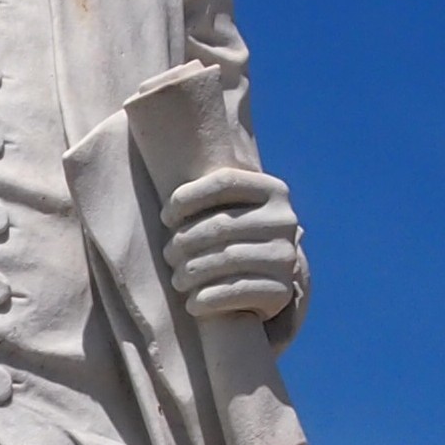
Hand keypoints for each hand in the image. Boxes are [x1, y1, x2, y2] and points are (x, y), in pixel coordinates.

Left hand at [163, 163, 303, 321]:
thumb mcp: (226, 208)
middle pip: (220, 224)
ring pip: (224, 259)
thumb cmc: (229, 239)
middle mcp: (285, 220)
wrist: (263, 286)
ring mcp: (286, 256)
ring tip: (176, 278)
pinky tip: (192, 302)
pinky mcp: (281, 291)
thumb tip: (159, 142)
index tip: (165, 215)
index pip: (224, 182)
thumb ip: (208, 190)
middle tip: (167, 254)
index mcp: (274, 190)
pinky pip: (235, 291)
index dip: (187, 197)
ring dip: (190, 272)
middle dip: (183, 241)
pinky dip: (206, 298)